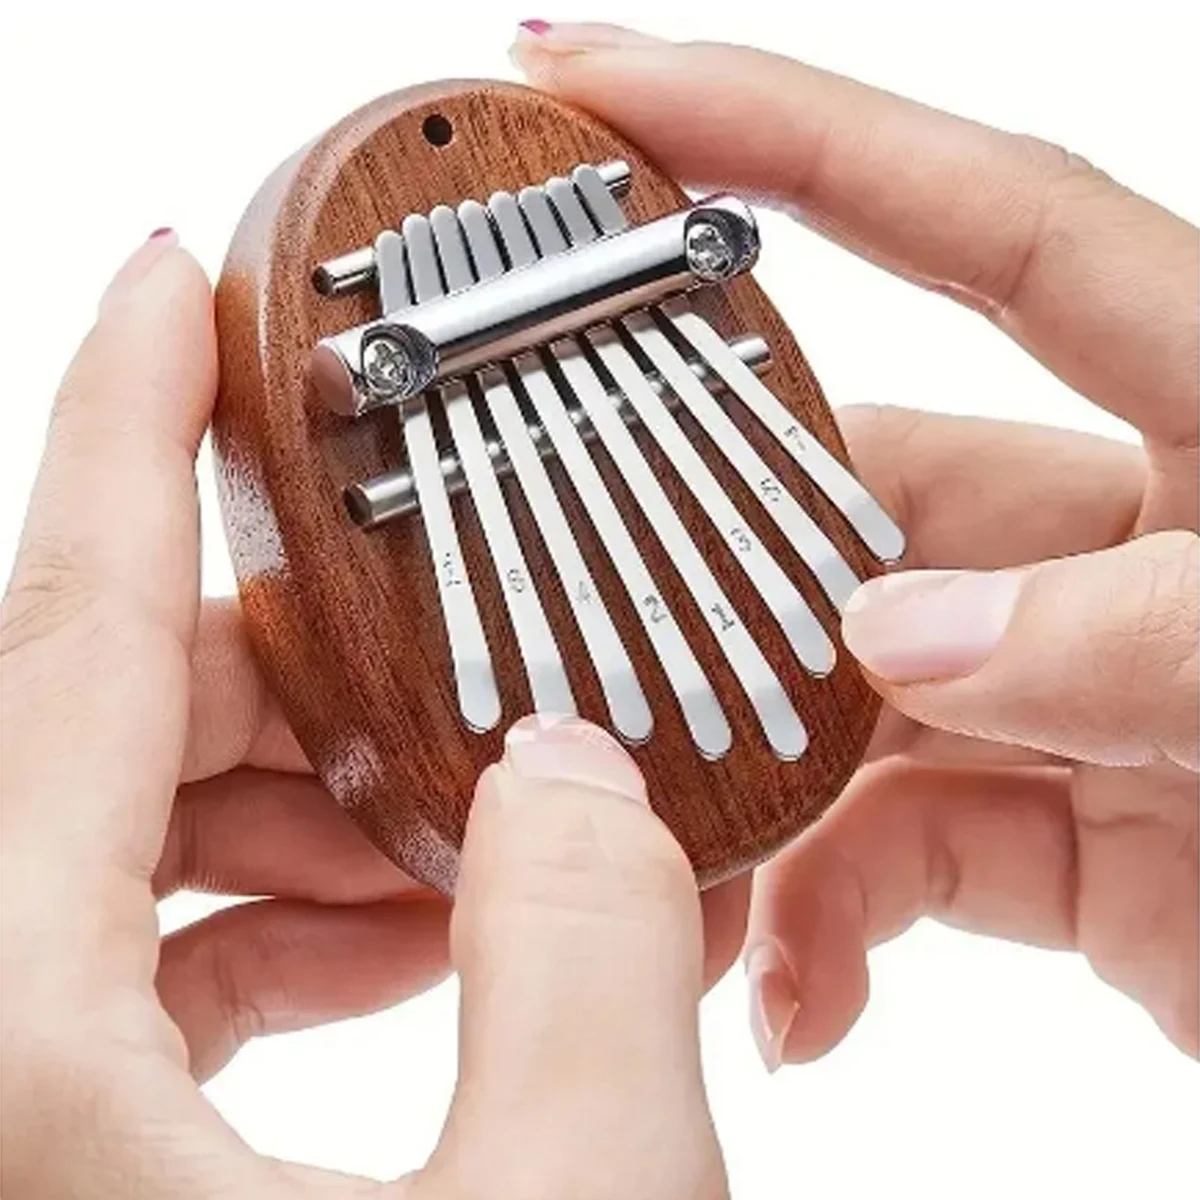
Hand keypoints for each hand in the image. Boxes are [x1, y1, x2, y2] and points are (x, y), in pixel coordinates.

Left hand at [0, 239, 726, 1193]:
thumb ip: (589, 955)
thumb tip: (580, 776)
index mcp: (18, 1044)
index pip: (67, 631)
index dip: (129, 423)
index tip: (171, 288)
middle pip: (106, 728)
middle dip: (291, 660)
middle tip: (444, 647)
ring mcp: (15, 1096)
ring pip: (120, 843)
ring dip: (302, 797)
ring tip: (461, 824)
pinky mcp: (61, 1153)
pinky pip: (141, 957)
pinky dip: (276, 912)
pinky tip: (403, 936)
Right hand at [512, 25, 1198, 1059]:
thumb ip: (1148, 641)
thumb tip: (902, 639)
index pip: (975, 223)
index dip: (780, 132)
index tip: (588, 79)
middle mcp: (1118, 541)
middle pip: (851, 496)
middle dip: (700, 550)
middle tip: (562, 592)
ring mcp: (1067, 691)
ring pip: (841, 699)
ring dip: (748, 793)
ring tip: (667, 871)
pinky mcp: (1054, 833)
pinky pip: (896, 854)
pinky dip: (826, 921)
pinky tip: (792, 995)